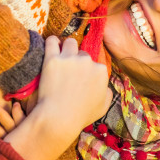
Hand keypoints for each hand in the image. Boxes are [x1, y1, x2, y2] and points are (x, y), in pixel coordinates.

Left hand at [0, 102, 25, 144]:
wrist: (22, 159)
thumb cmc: (24, 140)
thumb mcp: (25, 128)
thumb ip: (20, 116)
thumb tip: (16, 103)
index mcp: (22, 130)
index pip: (20, 119)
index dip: (16, 111)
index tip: (14, 103)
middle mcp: (15, 136)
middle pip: (8, 124)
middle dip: (0, 114)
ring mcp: (6, 143)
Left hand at [3, 36, 112, 159]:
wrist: (59, 119)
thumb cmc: (80, 116)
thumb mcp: (102, 107)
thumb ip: (107, 93)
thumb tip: (105, 86)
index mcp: (101, 71)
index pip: (94, 63)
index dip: (86, 70)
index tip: (79, 77)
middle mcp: (87, 61)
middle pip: (82, 54)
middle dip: (76, 60)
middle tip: (68, 71)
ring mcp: (69, 58)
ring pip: (70, 43)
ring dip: (66, 48)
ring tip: (60, 55)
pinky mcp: (52, 59)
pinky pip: (52, 41)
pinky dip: (51, 42)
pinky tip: (51, 45)